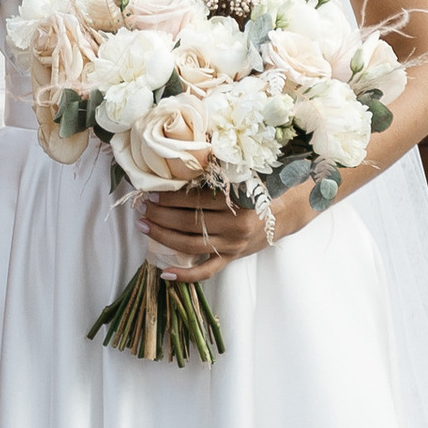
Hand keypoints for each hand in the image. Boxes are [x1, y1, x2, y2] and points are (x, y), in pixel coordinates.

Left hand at [139, 182, 296, 274]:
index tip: (152, 192)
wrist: (286, 212)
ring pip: (191, 245)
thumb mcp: (244, 175)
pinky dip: (185, 275)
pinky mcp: (231, 258)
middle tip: (142, 207)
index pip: (197, 201)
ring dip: (163, 237)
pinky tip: (165, 273)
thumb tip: (189, 151)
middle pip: (190, 223)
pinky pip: (206, 272)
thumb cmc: (260, 189)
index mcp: (239, 201)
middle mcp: (236, 225)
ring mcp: (233, 245)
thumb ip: (219, 169)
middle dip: (161, 215)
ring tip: (144, 226)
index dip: (171, 197)